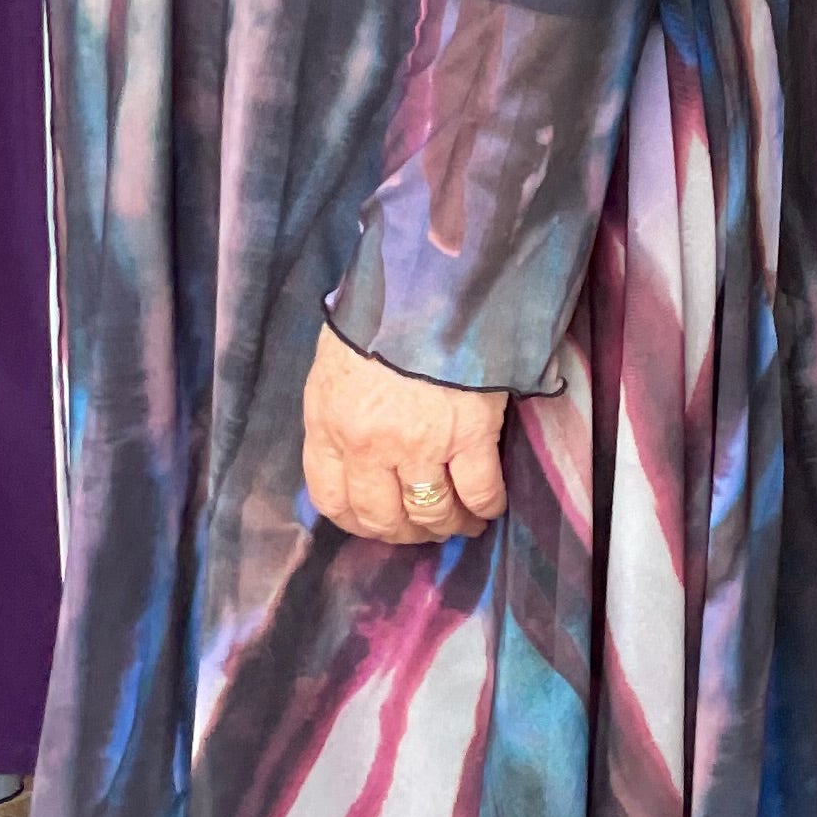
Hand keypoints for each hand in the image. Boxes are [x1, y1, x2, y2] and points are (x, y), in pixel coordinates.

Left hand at [303, 324, 508, 545]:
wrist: (427, 284)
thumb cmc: (378, 315)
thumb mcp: (335, 364)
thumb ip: (337, 411)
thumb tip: (350, 447)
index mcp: (328, 424)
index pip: (332, 500)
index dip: (357, 521)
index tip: (376, 522)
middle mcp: (368, 446)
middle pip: (383, 517)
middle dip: (404, 532)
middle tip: (421, 527)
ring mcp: (419, 446)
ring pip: (432, 512)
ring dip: (447, 525)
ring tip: (460, 522)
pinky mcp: (469, 436)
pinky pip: (480, 493)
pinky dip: (486, 508)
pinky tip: (487, 508)